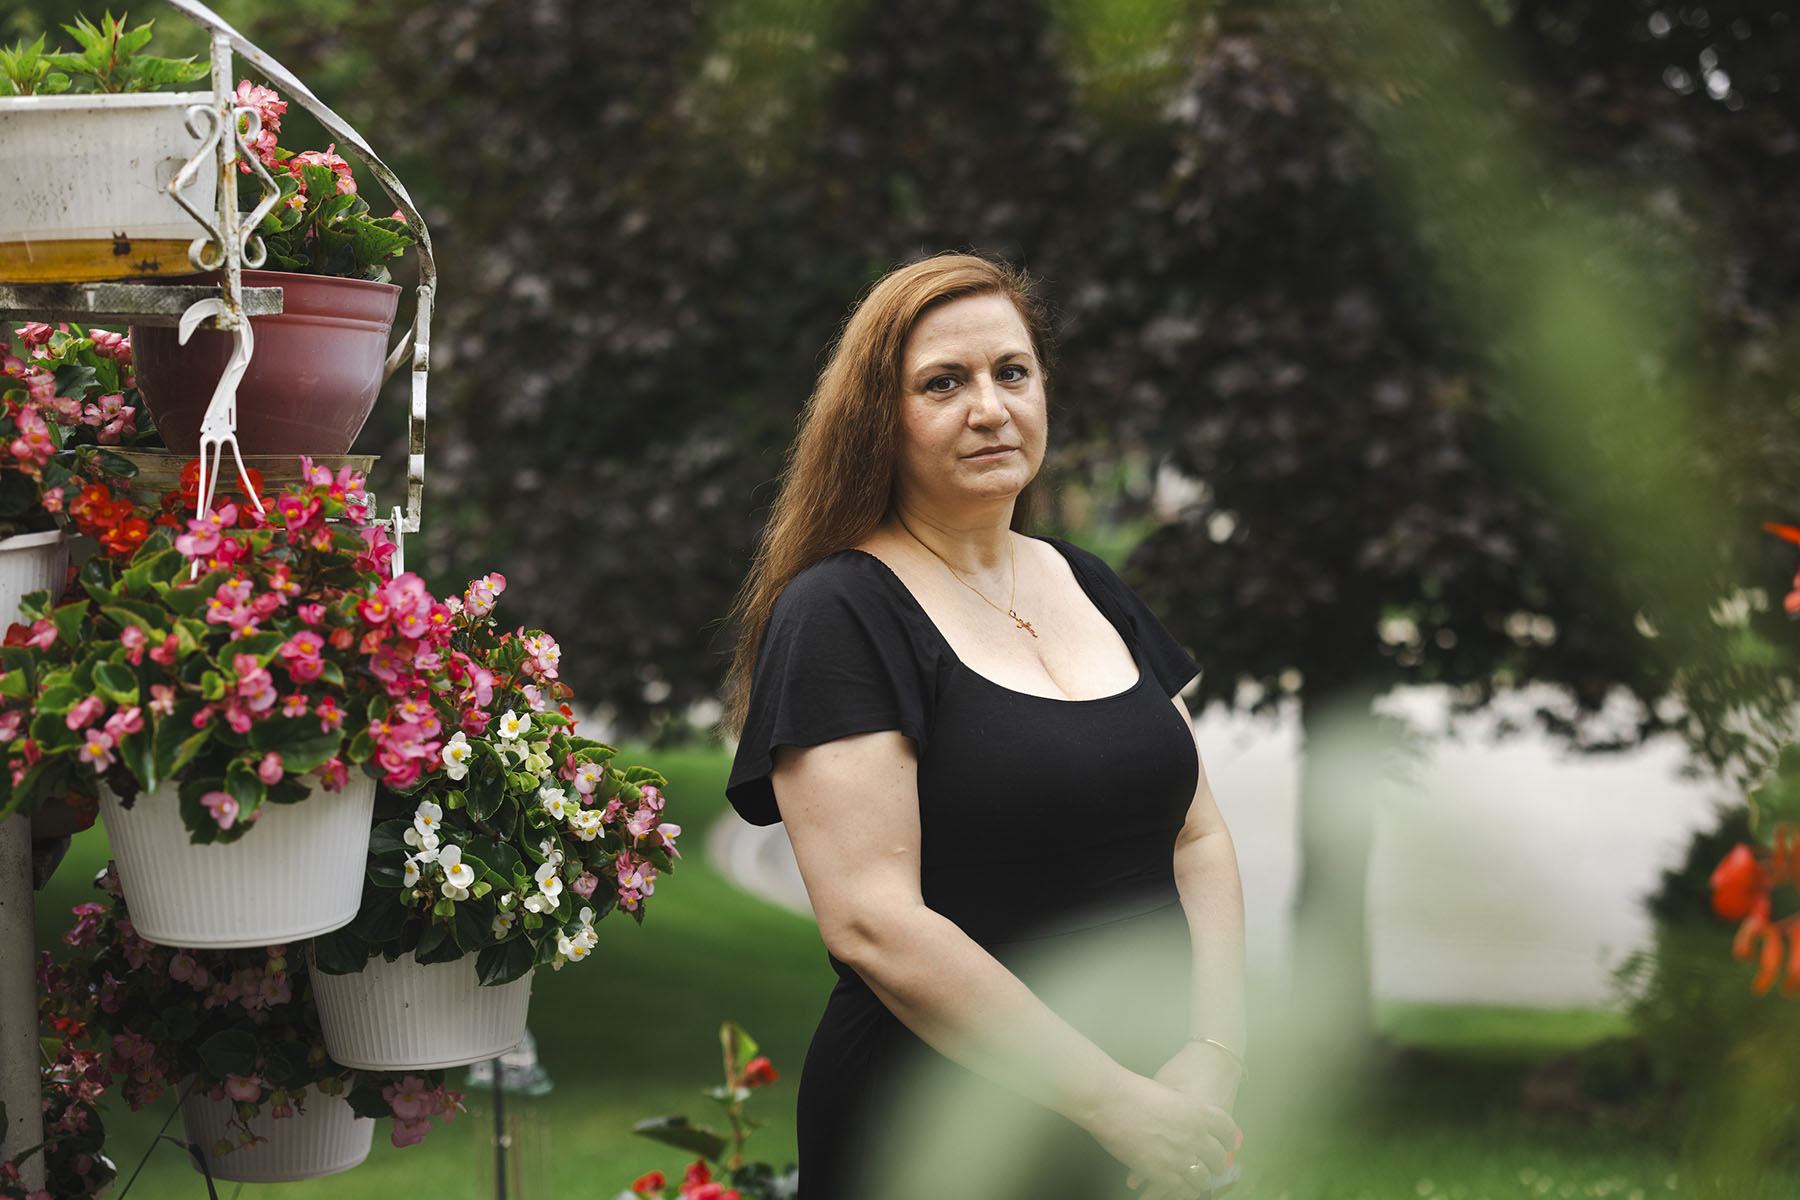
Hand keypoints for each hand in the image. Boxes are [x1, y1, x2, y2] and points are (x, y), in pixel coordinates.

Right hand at [1126, 1046, 1243, 1199]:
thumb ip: (1183, 1112)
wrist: (1110, 1101)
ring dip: (1203, 1180)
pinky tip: (1185, 1190)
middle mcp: (1194, 1135)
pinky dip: (1186, 1191)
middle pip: (1217, 1157)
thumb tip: (1185, 1123)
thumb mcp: (1169, 1095)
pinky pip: (1182, 1189)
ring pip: (1203, 1177)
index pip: (1227, 1129)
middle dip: (1217, 1164)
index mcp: (1198, 1112)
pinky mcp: (1161, 1172)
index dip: (1229, 1139)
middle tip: (1214, 1166)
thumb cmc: (1133, 1091)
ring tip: (1200, 1181)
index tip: (1228, 1144)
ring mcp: (1179, 1156)